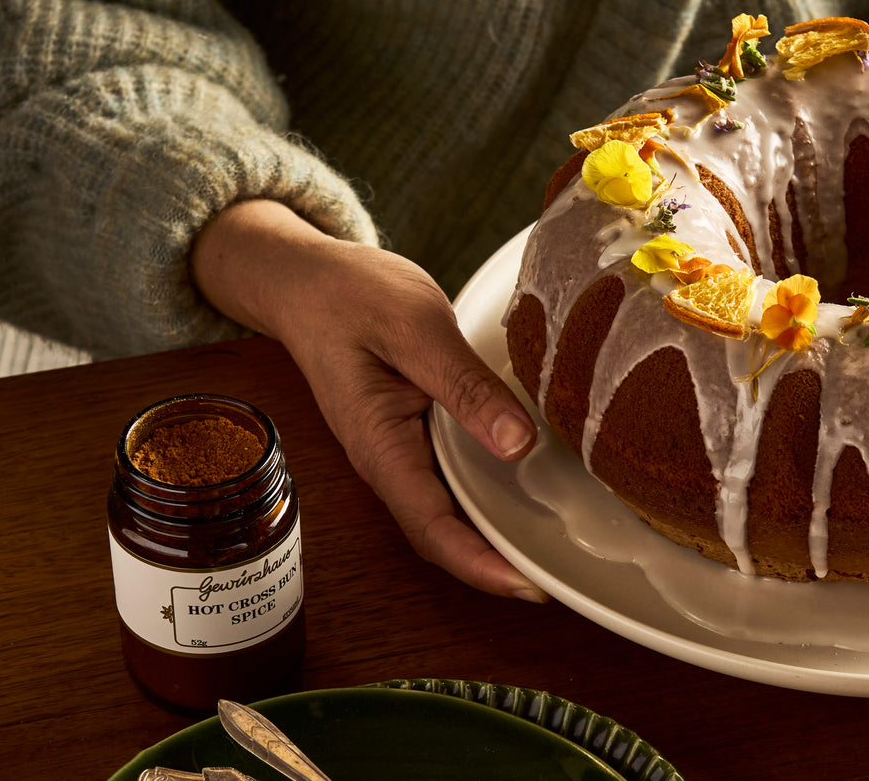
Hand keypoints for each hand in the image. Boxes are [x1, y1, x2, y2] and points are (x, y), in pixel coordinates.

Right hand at [192, 200, 546, 599]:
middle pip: (444, 532)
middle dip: (497, 565)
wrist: (306, 280)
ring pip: (450, 508)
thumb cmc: (350, 296)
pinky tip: (530, 489)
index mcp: (380, 444)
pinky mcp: (414, 431)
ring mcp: (400, 449)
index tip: (529, 589)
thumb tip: (517, 444)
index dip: (481, 565)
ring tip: (557, 549)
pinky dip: (489, 492)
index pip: (431, 527)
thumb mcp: (416, 328)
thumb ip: (466, 386)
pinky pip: (452, 476)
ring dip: (496, 533)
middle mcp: (388, 459)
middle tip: (562, 580)